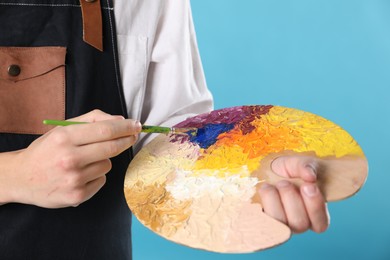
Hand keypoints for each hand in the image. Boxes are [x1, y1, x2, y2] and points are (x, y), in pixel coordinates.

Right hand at [1, 110, 140, 207]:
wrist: (22, 178)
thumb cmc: (46, 150)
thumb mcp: (62, 129)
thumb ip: (92, 120)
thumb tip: (120, 121)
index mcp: (64, 138)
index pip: (104, 130)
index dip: (125, 127)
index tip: (137, 125)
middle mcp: (69, 158)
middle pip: (111, 148)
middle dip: (127, 140)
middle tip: (133, 136)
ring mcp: (74, 179)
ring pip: (107, 165)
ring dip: (104, 160)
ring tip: (85, 161)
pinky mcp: (77, 195)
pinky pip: (102, 180)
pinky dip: (97, 175)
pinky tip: (81, 174)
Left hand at [258, 155, 329, 232]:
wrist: (267, 169)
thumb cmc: (289, 169)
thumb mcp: (299, 163)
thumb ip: (306, 167)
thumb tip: (310, 176)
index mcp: (314, 214)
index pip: (320, 224)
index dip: (315, 206)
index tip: (309, 186)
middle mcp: (298, 223)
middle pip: (299, 223)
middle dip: (291, 198)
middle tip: (285, 182)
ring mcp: (280, 224)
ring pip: (280, 222)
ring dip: (275, 200)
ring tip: (273, 185)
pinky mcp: (264, 220)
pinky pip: (263, 220)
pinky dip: (263, 201)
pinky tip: (265, 189)